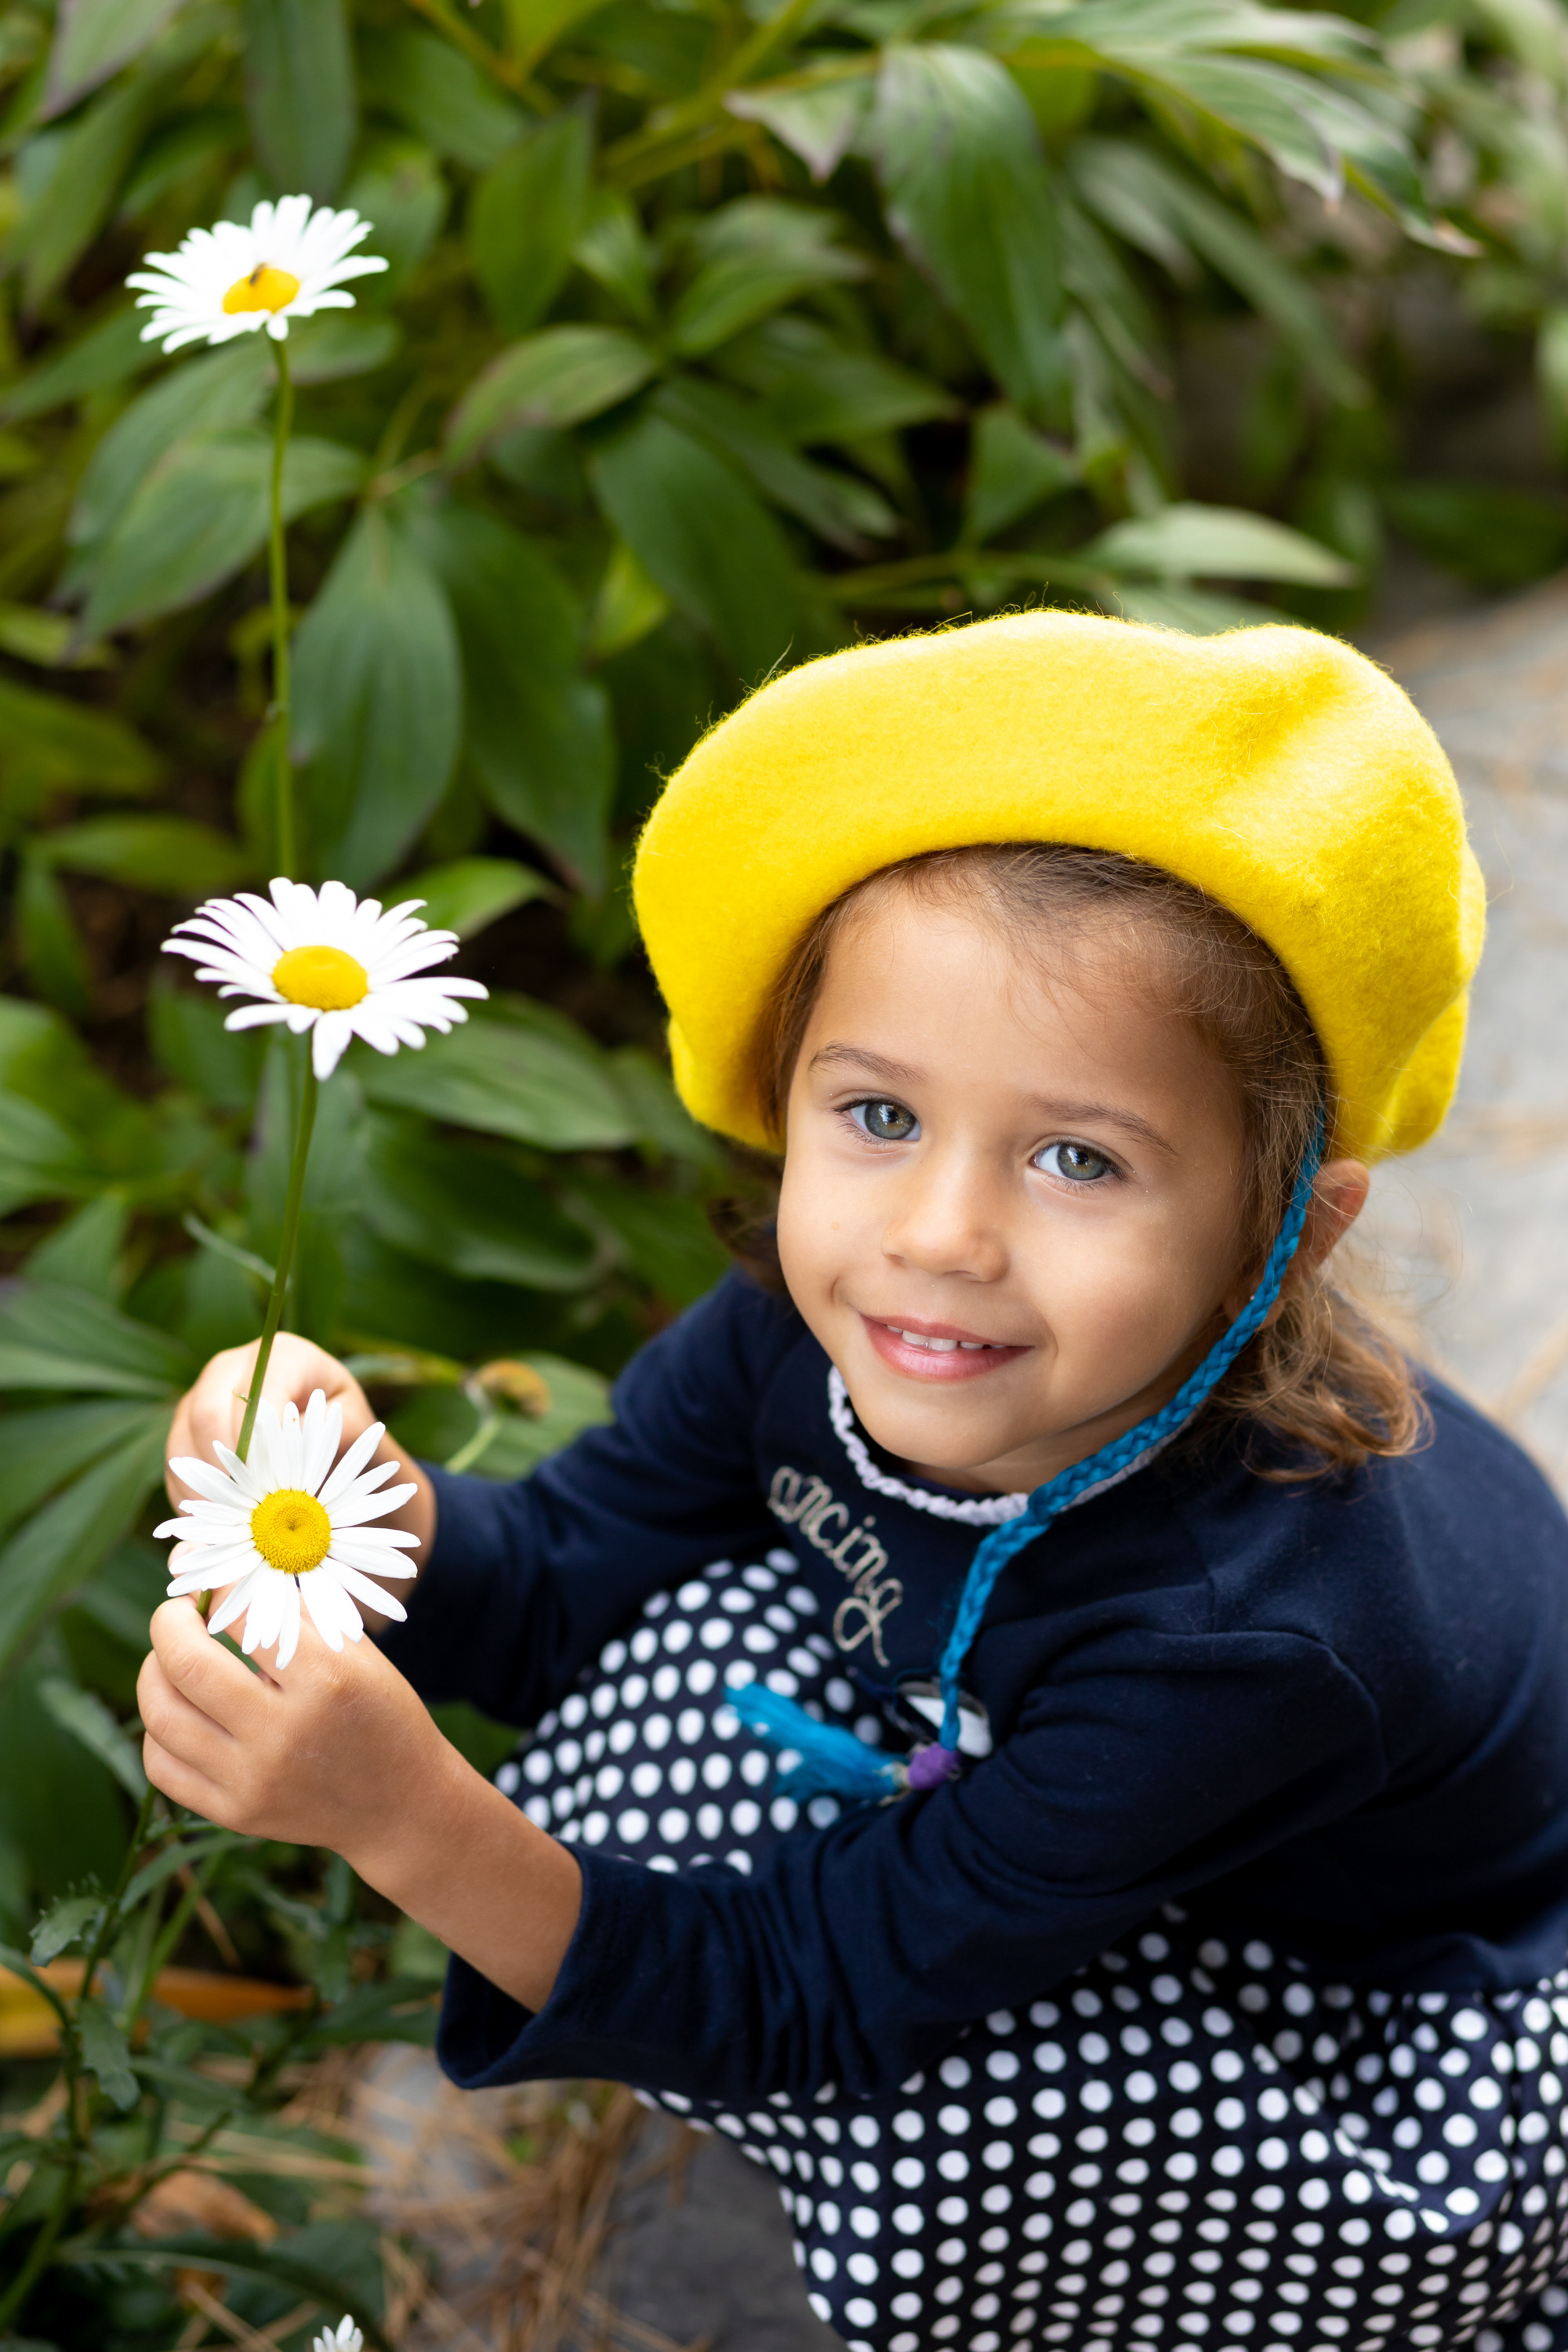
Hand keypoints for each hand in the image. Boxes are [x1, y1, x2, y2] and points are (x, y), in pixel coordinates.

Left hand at [139, 1601, 580, 2011]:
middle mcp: (283, 1732)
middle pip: (186, 1665)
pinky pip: (162, 1766)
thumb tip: (228, 1576)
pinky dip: (158, 1730)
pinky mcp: (235, 1813)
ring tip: (169, 1658)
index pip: (243, 1614)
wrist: (401, 1804)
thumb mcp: (356, 1653)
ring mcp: (254, 1779)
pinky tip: (178, 1710)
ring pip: (162, 1716)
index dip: (216, 1584)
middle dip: (168, 1623)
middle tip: (174, 1612)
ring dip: (154, 1673)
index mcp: (325, 1679)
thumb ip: (295, 1615)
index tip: (209, 1573)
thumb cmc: (380, 1713)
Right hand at [166, 1334, 435, 1599]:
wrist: (328, 1427)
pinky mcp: (186, 1429)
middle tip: (240, 1511)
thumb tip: (293, 1445)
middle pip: (204, 1411)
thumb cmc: (346, 1425)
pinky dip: (191, 1497)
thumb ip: (331, 1436)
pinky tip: (213, 1525)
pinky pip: (175, 1466)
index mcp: (281, 1356)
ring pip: (181, 1440)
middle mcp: (233, 1368)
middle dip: (220, 1467)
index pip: (253, 1394)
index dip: (253, 1442)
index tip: (264, 1486)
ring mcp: (201, 1396)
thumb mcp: (353, 1426)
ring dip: (200, 1487)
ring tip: (228, 1525)